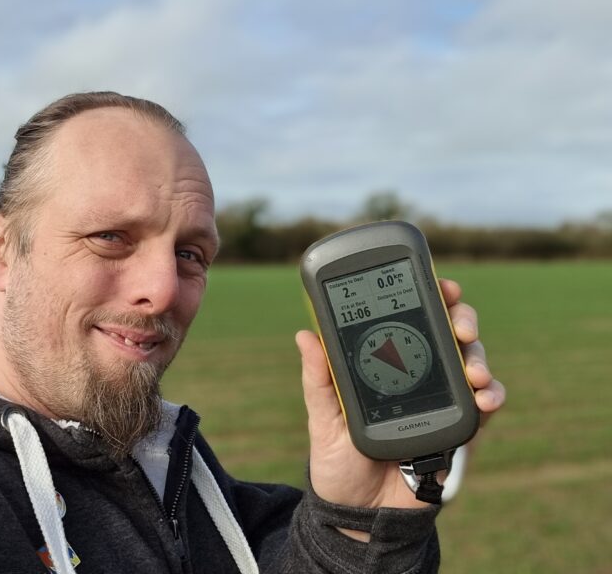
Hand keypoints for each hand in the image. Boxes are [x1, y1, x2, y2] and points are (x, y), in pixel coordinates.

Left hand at [295, 278, 505, 515]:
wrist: (359, 512)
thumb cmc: (339, 461)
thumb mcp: (323, 419)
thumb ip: (319, 380)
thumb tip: (304, 335)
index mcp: (387, 364)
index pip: (412, 320)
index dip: (430, 298)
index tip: (439, 284)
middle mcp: (420, 375)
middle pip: (451, 334)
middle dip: (462, 320)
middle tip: (460, 324)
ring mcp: (443, 400)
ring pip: (472, 363)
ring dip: (480, 358)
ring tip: (473, 368)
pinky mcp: (459, 429)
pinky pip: (484, 405)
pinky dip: (491, 396)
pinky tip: (485, 397)